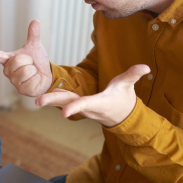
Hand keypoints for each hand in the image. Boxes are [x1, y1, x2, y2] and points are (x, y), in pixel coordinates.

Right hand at [0, 20, 51, 96]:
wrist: (45, 75)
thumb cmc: (36, 61)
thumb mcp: (35, 47)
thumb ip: (33, 34)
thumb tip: (35, 20)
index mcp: (8, 60)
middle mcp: (8, 71)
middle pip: (18, 61)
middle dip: (29, 60)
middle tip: (31, 64)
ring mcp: (14, 82)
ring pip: (25, 71)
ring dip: (34, 70)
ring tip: (33, 72)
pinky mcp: (22, 90)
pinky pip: (31, 81)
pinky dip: (37, 79)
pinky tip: (35, 80)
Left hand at [35, 64, 149, 126]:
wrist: (121, 115)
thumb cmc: (123, 98)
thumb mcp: (128, 86)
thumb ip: (133, 75)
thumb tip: (145, 67)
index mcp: (99, 103)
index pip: (85, 104)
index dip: (75, 107)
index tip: (63, 113)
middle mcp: (87, 108)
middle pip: (68, 104)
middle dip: (54, 102)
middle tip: (38, 102)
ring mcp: (80, 108)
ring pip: (63, 103)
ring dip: (50, 100)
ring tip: (37, 100)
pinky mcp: (76, 106)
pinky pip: (62, 101)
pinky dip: (52, 98)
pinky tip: (42, 94)